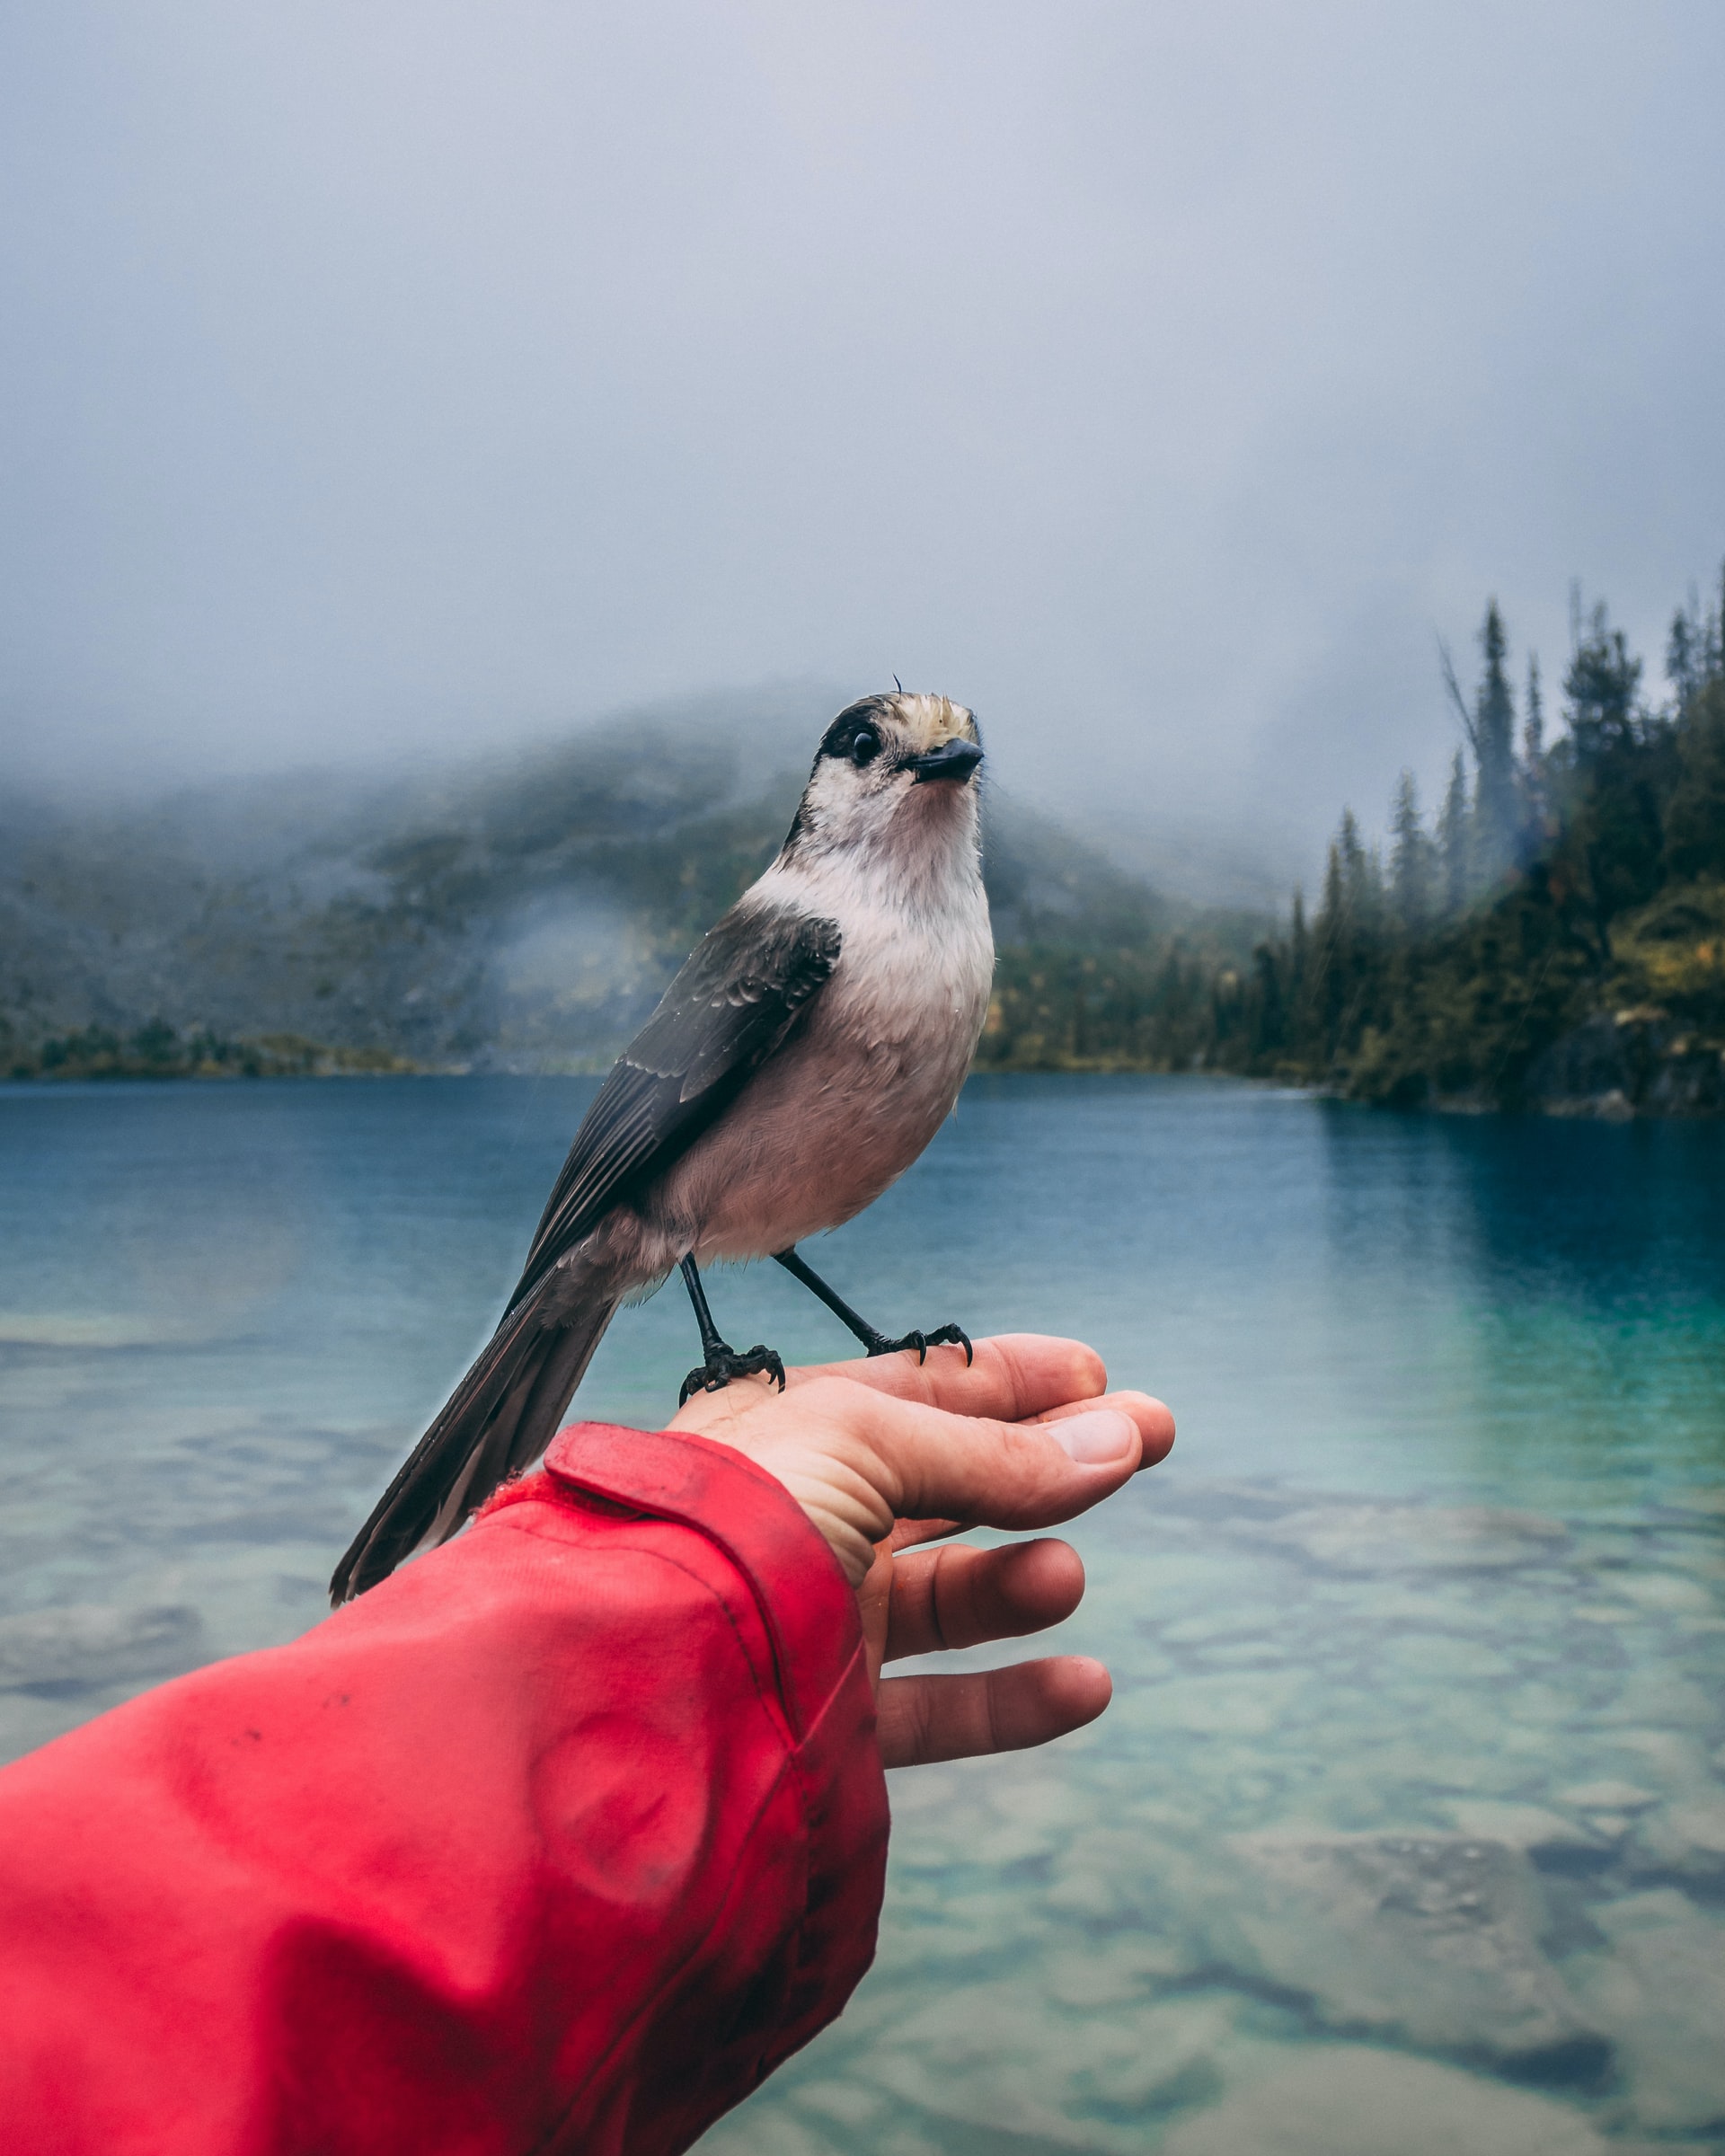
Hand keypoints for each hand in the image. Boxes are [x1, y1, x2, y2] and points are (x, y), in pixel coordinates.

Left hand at [668, 1335, 1173, 1769]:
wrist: (641, 1674)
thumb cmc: (730, 1521)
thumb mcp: (863, 1441)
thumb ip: (992, 1453)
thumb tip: (1117, 1436)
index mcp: (786, 1431)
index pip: (913, 1391)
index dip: (1008, 1380)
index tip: (1095, 1376)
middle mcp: (800, 1519)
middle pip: (948, 1484)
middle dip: (1049, 1461)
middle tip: (1148, 1441)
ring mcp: (814, 1621)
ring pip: (946, 1594)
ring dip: (1020, 1579)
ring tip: (1065, 1573)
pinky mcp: (829, 1721)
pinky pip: (940, 1710)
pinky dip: (1015, 1700)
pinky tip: (1083, 1684)